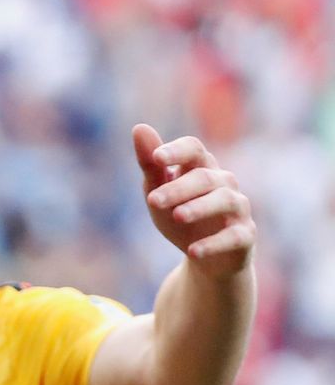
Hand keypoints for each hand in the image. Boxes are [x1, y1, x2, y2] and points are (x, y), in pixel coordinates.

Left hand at [134, 125, 255, 279]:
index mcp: (201, 168)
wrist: (205, 257)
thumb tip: (139, 127)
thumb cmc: (180, 216)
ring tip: (177, 216)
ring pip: (225, 200)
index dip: (177, 151)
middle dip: (178, 188)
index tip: (156, 158)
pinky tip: (193, 251)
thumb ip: (150, 164)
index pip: (194, 149)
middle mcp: (224, 183)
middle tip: (152, 201)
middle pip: (204, 177)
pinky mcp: (245, 236)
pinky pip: (235, 236)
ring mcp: (237, 209)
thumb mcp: (159, 191)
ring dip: (199, 208)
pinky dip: (214, 243)